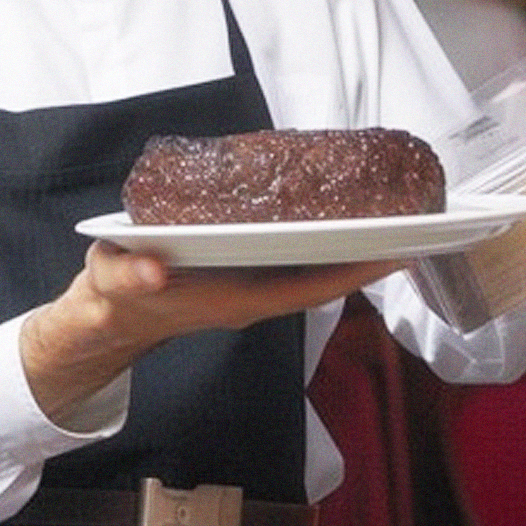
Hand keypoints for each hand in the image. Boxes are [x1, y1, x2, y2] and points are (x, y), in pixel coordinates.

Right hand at [21, 243, 398, 418]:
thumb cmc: (116, 295)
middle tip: (414, 219)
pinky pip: (296, 256)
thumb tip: (154, 272)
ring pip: (315, 266)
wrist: (111, 314)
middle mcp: (254, 295)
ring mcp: (252, 284)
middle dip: (368, 254)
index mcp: (233, 300)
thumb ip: (131, 276)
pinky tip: (338, 211)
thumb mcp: (115, 282)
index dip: (354, 272)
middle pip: (324, 276)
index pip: (307, 288)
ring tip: (391, 210)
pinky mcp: (245, 271)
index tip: (396, 251)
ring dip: (352, 245)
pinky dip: (323, 237)